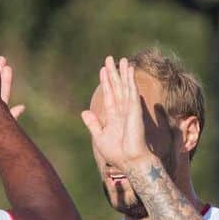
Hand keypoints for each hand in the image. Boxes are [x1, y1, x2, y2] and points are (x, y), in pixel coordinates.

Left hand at [81, 56, 151, 172]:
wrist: (130, 161)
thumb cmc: (117, 153)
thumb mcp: (99, 137)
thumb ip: (93, 124)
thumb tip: (84, 112)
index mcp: (114, 117)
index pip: (109, 95)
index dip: (106, 82)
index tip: (103, 70)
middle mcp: (122, 110)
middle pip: (117, 87)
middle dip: (113, 73)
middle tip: (110, 58)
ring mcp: (129, 109)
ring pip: (125, 86)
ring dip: (124, 73)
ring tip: (123, 59)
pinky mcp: (135, 110)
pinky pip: (132, 92)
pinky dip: (130, 80)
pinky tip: (129, 70)